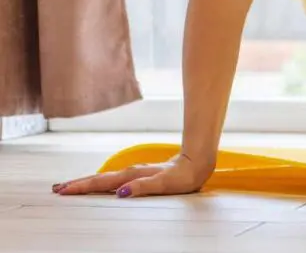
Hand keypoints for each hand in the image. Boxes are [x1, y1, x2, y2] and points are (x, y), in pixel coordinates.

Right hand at [52, 153, 212, 198]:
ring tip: (69, 186)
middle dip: (78, 184)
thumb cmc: (182, 177)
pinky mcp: (138, 175)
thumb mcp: (164, 185)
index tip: (63, 190)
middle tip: (57, 189)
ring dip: (86, 182)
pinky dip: (100, 182)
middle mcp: (130, 173)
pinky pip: (113, 180)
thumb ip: (142, 187)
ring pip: (104, 178)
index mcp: (132, 176)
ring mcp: (133, 173)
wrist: (196, 164)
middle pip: (98, 179)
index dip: (82, 187)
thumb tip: (120, 193)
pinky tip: (96, 185)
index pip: (102, 183)